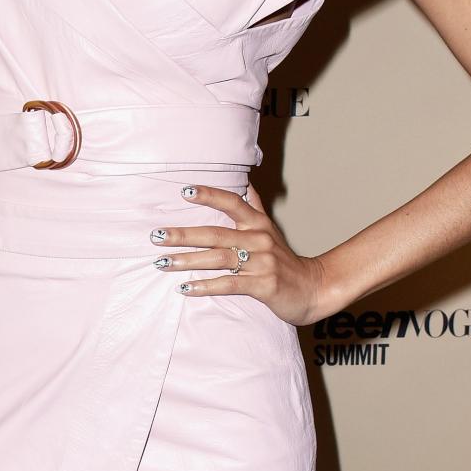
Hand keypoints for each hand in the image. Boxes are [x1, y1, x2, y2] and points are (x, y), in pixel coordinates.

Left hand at [159, 183, 328, 325]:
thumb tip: (245, 182)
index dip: (209, 194)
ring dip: (187, 261)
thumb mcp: (271, 230)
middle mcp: (259, 239)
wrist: (314, 288)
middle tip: (156, 235)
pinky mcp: (263, 285)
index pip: (232, 202)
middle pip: (215, 233)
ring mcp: (262, 262)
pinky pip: (229, 284)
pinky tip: (185, 288)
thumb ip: (255, 207)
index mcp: (258, 224)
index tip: (184, 190)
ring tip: (162, 262)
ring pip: (218, 258)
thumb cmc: (285, 261)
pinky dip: (205, 286)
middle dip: (183, 234)